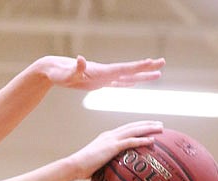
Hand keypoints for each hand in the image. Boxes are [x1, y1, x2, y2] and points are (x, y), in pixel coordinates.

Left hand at [43, 55, 164, 89]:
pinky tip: (134, 83)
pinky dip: (127, 83)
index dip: (138, 66)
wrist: (54, 71)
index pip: (124, 69)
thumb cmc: (60, 73)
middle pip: (130, 70)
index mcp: (102, 72)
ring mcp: (103, 76)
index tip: (153, 62)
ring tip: (157, 75)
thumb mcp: (67, 74)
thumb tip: (80, 59)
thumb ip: (76, 68)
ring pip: (127, 77)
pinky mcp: (99, 82)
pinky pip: (117, 83)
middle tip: (163, 63)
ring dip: (141, 76)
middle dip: (146, 68)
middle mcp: (105, 72)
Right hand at [68, 120, 163, 179]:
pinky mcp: (112, 147)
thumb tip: (109, 175)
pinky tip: (152, 140)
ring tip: (161, 128)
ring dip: (148, 128)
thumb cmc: (81, 169)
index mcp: (106, 138)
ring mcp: (111, 140)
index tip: (147, 126)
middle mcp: (110, 135)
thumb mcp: (95, 165)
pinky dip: (142, 140)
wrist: (74, 166)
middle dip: (147, 124)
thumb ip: (104, 166)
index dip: (137, 127)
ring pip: (134, 130)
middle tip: (159, 124)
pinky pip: (131, 141)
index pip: (125, 129)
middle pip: (132, 126)